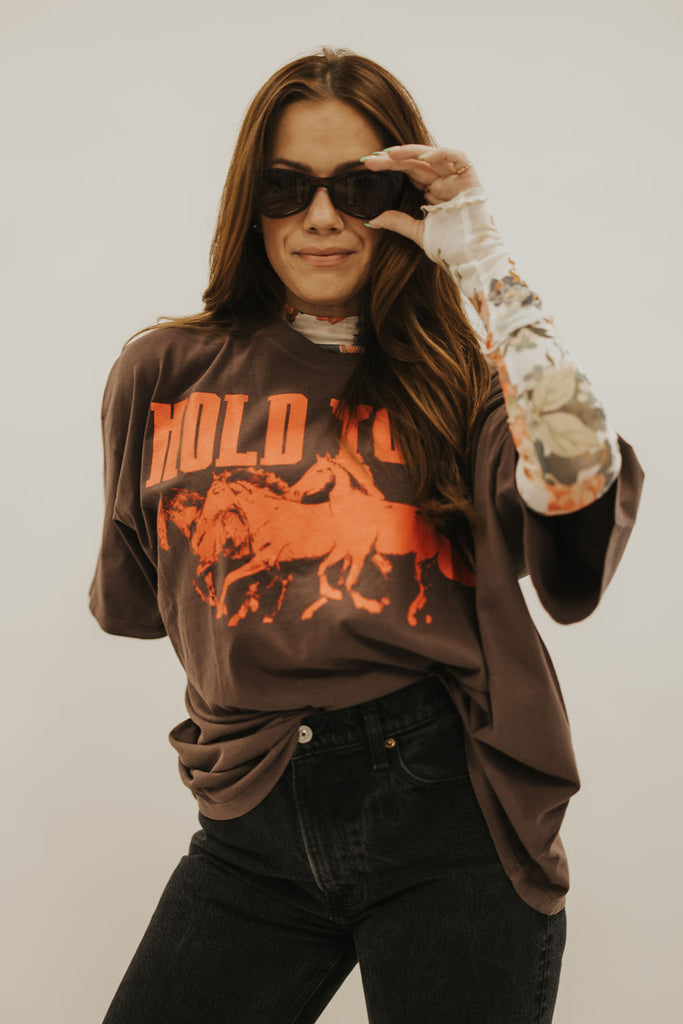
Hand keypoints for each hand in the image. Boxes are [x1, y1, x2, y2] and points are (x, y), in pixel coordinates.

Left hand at [360, 144, 481, 247]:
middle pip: (416, 163)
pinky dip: (440, 154)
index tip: (368, 165)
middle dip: (393, 160)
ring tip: (390, 154)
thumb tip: (371, 219)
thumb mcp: (418, 232)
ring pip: (432, 156)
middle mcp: (443, 182)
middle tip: (372, 160)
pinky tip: (422, 157)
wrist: (472, 259)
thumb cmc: (450, 248)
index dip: (389, 166)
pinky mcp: (471, 178)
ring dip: (411, 152)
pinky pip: (457, 157)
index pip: (408, 172)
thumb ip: (397, 222)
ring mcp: (457, 179)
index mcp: (432, 192)